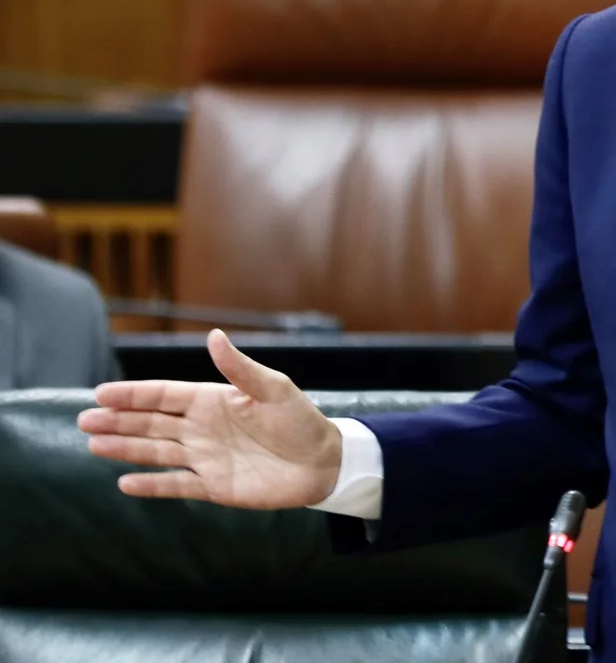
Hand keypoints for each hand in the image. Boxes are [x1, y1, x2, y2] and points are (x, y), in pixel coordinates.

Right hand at [77, 329, 341, 508]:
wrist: (324, 463)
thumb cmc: (302, 421)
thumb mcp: (274, 389)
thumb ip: (240, 368)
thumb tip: (214, 336)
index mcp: (214, 401)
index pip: (164, 396)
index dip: (133, 394)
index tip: (101, 394)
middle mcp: (204, 428)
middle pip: (152, 423)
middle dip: (118, 421)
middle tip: (84, 420)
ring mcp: (206, 457)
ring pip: (156, 451)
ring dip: (125, 448)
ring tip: (94, 444)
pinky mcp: (214, 486)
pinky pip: (176, 485)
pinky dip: (151, 485)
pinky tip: (125, 482)